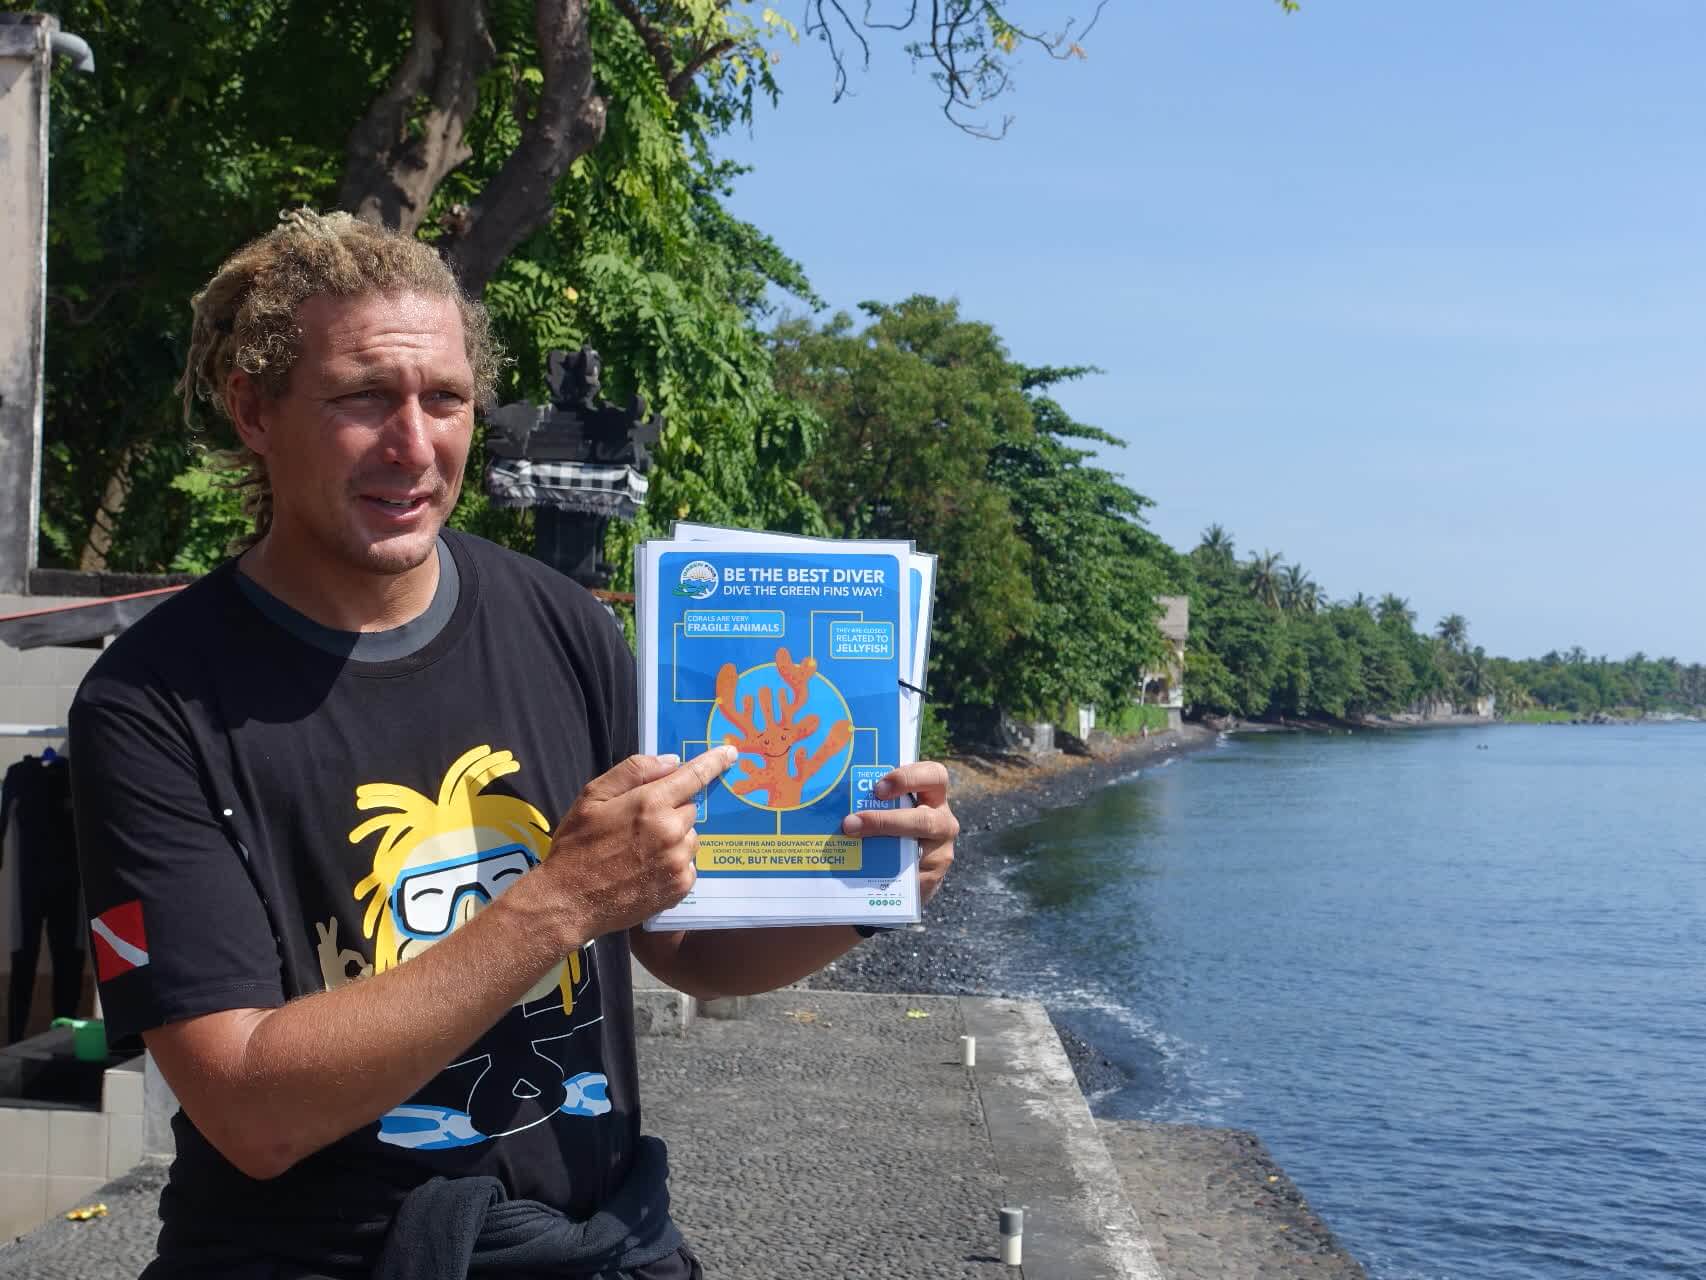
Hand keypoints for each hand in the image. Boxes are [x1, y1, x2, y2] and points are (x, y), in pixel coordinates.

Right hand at [541, 746, 737, 945]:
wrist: (569, 902)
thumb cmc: (576, 846)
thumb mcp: (592, 797)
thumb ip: (633, 771)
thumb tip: (672, 761)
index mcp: (650, 803)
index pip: (693, 776)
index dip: (714, 762)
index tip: (730, 753)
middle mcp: (671, 831)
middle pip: (690, 810)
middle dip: (671, 811)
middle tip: (640, 826)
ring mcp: (678, 861)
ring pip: (690, 838)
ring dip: (674, 839)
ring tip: (641, 852)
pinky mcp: (680, 887)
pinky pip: (688, 865)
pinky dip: (674, 864)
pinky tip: (647, 871)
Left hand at [839, 761, 957, 905]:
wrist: (904, 872)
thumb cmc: (890, 828)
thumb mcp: (887, 809)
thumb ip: (871, 800)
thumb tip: (832, 795)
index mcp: (933, 795)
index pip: (934, 776)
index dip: (908, 778)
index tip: (878, 788)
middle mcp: (943, 821)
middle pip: (925, 819)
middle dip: (886, 821)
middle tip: (853, 822)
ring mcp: (941, 850)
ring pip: (916, 849)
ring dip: (881, 844)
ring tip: (851, 844)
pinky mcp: (933, 876)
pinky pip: (908, 874)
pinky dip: (884, 872)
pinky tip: (862, 869)